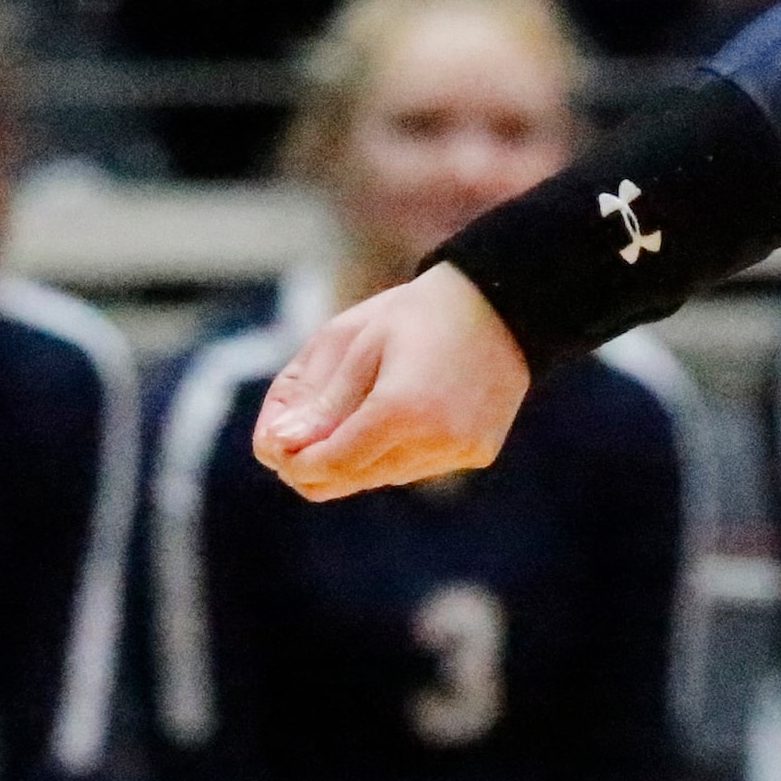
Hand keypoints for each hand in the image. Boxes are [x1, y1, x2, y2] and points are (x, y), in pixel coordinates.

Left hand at [254, 262, 528, 500]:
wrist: (506, 302)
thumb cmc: (421, 312)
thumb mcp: (357, 341)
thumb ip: (318, 401)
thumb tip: (277, 449)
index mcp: (401, 409)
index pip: (328, 464)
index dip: (293, 461)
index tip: (274, 444)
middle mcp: (435, 440)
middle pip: (351, 479)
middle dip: (317, 463)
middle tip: (300, 435)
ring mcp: (461, 450)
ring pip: (382, 476)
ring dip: (357, 456)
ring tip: (358, 409)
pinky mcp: (478, 452)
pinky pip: (416, 467)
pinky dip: (395, 451)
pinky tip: (403, 411)